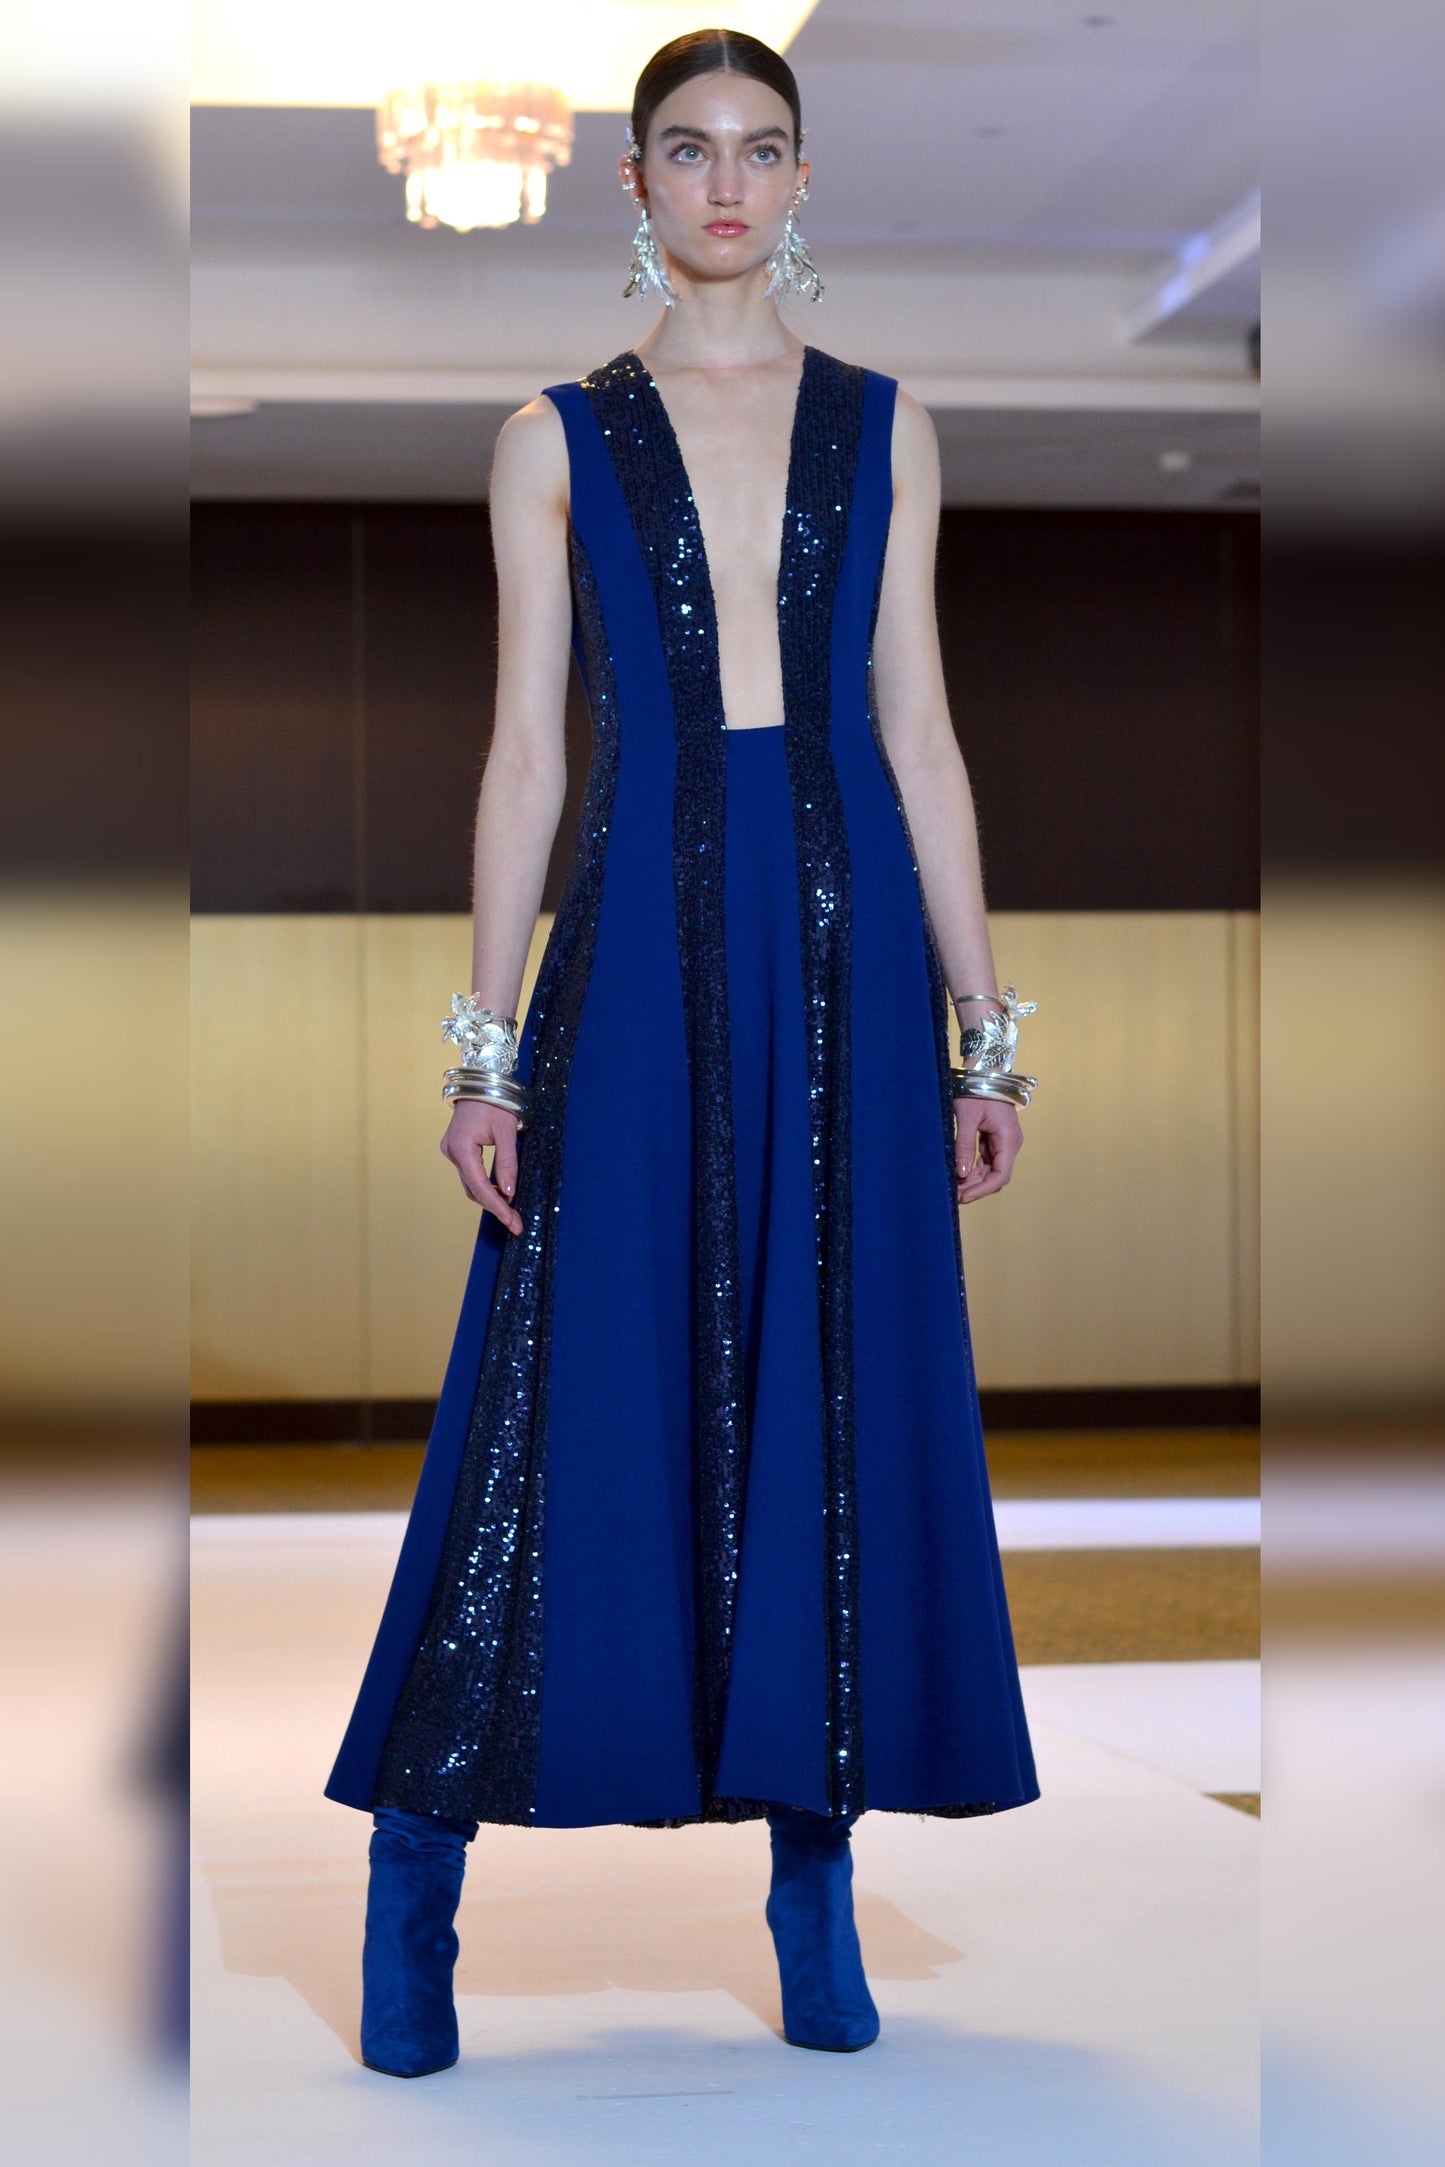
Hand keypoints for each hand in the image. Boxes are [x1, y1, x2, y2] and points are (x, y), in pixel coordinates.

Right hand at [441, 1102, 523, 1234]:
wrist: (481, 1081)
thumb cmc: (496, 1101)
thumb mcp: (506, 1131)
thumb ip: (507, 1163)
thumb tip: (509, 1192)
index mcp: (461, 1148)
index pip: (480, 1186)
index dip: (497, 1206)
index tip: (511, 1222)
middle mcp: (451, 1152)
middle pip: (473, 1189)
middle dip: (494, 1206)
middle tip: (515, 1223)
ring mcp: (451, 1151)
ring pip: (470, 1183)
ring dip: (489, 1197)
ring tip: (510, 1212)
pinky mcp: (456, 1149)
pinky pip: (470, 1174)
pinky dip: (484, 1185)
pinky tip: (500, 1193)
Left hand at [954, 1096, 1022, 1204]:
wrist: (984, 1070)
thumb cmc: (976, 1088)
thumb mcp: (967, 1116)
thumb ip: (965, 1145)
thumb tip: (962, 1173)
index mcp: (1008, 1139)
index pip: (1000, 1175)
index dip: (982, 1190)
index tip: (963, 1196)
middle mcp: (1010, 1143)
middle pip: (996, 1176)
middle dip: (975, 1188)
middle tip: (953, 1195)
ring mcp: (1003, 1142)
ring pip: (990, 1171)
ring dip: (973, 1181)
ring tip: (953, 1188)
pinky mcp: (994, 1140)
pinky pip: (986, 1161)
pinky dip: (973, 1170)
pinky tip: (959, 1175)